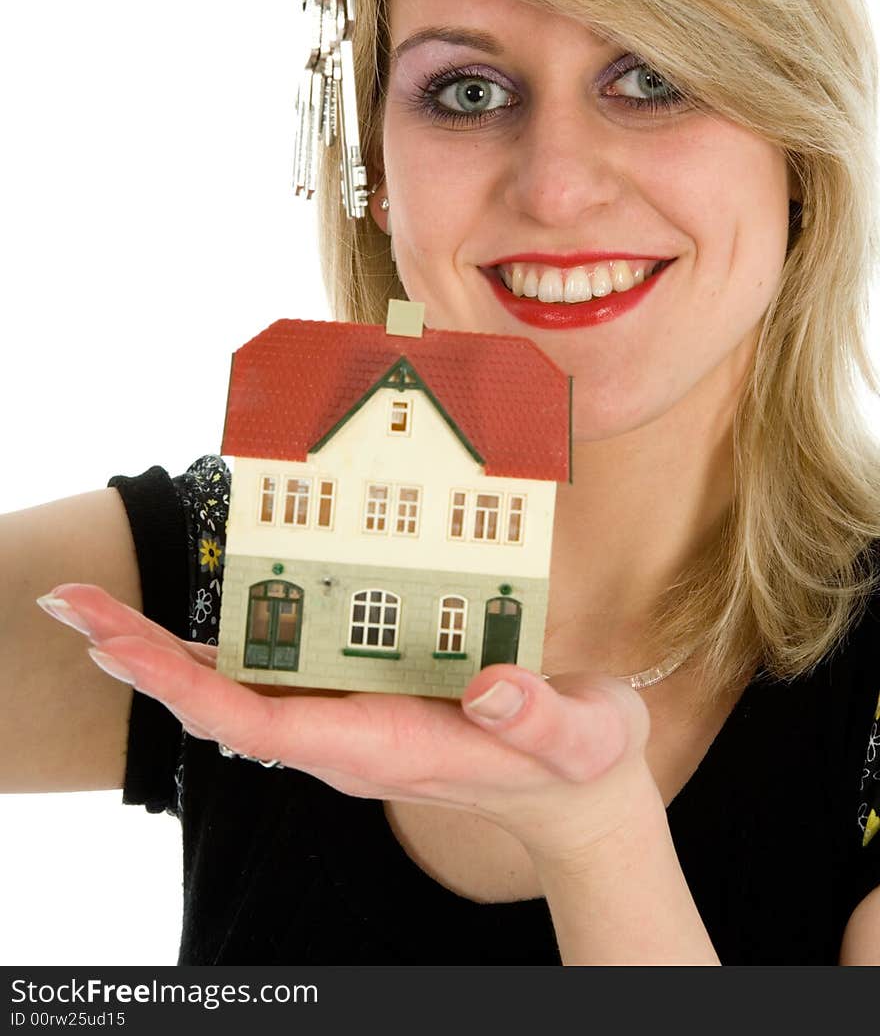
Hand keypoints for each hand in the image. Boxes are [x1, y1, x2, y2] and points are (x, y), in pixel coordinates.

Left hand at [39, 582, 656, 869]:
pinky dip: (219, 646)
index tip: (121, 648)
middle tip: (70, 605)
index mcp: (383, 748)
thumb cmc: (577, 765)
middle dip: (141, 659)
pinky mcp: (357, 703)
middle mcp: (344, 740)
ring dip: (160, 653)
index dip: (186, 686)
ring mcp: (345, 723)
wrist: (577, 796)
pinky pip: (272, 679)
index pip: (261, 725)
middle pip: (220, 706)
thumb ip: (539, 718)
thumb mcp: (580, 738)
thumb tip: (492, 689)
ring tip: (96, 609)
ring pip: (233, 693)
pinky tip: (191, 619)